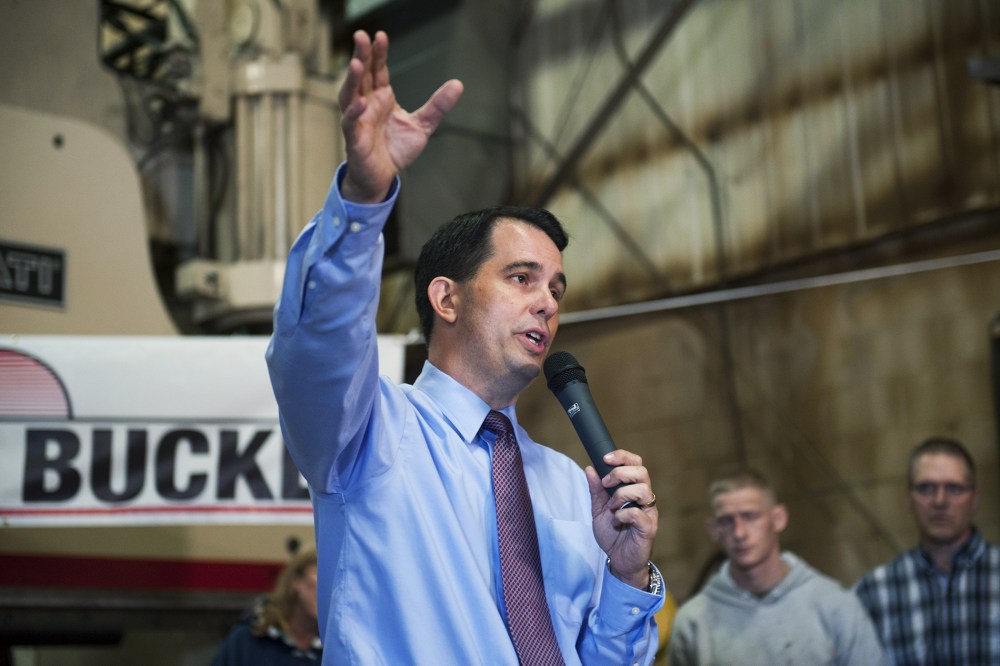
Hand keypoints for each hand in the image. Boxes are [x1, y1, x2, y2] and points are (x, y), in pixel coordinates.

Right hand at [338, 30, 463, 202]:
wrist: (383, 178)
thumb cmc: (395, 149)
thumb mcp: (422, 126)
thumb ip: (437, 106)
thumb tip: (458, 84)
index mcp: (381, 98)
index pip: (378, 70)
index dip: (378, 54)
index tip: (380, 36)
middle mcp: (367, 105)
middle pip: (361, 76)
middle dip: (361, 56)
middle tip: (361, 36)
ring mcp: (358, 121)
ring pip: (350, 96)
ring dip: (352, 80)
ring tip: (356, 64)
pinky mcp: (354, 140)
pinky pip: (350, 124)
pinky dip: (353, 113)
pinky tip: (360, 103)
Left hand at [585, 450, 657, 589]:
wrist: (618, 561)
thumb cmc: (612, 534)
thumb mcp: (598, 510)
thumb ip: (595, 490)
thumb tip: (590, 468)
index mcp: (633, 490)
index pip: (635, 464)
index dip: (622, 457)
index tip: (605, 458)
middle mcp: (644, 498)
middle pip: (642, 471)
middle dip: (620, 473)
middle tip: (606, 484)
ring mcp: (648, 512)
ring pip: (644, 490)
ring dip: (622, 494)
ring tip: (611, 506)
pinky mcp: (649, 528)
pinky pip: (639, 513)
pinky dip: (623, 514)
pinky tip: (616, 521)